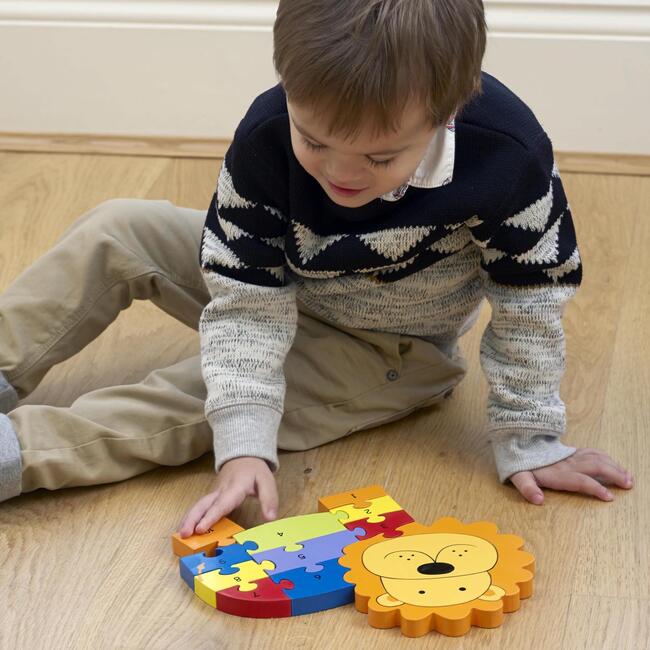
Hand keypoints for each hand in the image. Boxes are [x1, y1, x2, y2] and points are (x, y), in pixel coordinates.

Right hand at [177, 456, 277, 537]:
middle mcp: (221, 491)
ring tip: (181, 535)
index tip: (200, 529)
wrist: (244, 456)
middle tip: (184, 534)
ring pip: (199, 505)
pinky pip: (200, 507)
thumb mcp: (267, 481)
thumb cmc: (255, 470)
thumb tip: (270, 519)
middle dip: (193, 519)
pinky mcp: (212, 496)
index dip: (211, 517)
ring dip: (189, 519)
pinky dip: (191, 517)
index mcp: (234, 487)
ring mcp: (214, 493)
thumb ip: (269, 499)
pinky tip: (185, 529)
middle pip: (204, 504)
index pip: (222, 503)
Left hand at [509, 447, 633, 504]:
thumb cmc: (520, 464)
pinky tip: (616, 465)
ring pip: (596, 458)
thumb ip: (527, 488)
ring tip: (628, 478)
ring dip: (614, 467)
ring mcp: (571, 456)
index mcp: (557, 473)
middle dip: (613, 475)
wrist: (518, 442)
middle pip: (594, 467)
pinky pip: (592, 452)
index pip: (580, 480)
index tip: (609, 497)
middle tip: (628, 485)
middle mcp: (568, 463)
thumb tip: (538, 500)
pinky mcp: (572, 451)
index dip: (594, 488)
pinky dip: (607, 458)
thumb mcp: (518, 476)